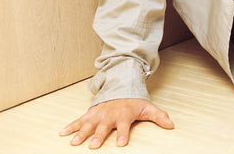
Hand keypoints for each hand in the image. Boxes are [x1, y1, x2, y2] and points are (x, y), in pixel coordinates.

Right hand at [59, 98, 173, 148]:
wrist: (120, 88)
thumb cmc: (134, 102)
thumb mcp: (147, 107)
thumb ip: (158, 116)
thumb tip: (171, 124)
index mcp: (124, 114)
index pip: (124, 125)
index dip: (123, 134)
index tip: (122, 143)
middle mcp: (110, 114)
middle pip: (103, 127)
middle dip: (98, 136)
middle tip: (93, 145)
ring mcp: (99, 114)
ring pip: (88, 124)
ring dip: (81, 133)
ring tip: (74, 142)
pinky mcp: (91, 113)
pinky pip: (79, 120)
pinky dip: (70, 126)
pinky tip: (62, 133)